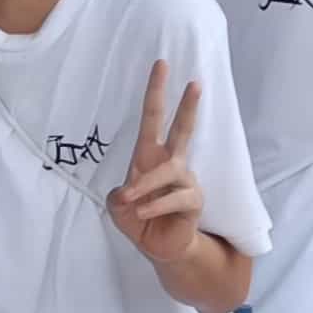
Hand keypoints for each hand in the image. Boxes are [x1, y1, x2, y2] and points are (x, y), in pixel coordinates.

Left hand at [107, 61, 208, 266]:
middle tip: (195, 82)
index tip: (161, 65)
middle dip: (187, 106)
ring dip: (146, 184)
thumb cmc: (138, 219)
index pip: (153, 118)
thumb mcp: (118, 207)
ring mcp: (185, 180)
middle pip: (181, 129)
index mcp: (150, 156)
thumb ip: (118, 198)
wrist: (160, 248)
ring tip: (131, 200)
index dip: (156, 92)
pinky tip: (142, 212)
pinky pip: (175, 197)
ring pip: (169, 171)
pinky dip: (155, 205)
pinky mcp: (194, 200)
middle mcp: (171, 163)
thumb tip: (128, 192)